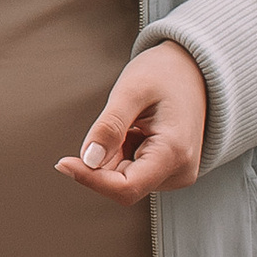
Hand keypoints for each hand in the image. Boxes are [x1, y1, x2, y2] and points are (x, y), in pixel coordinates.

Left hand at [58, 42, 206, 203]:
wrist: (192, 68)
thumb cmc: (166, 73)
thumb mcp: (132, 90)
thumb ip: (109, 126)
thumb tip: (88, 160)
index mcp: (174, 152)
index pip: (126, 188)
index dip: (90, 179)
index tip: (63, 163)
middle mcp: (180, 171)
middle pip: (122, 185)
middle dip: (102, 160)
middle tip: (110, 122)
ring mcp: (176, 173)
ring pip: (124, 179)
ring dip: (112, 155)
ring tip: (130, 123)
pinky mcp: (169, 171)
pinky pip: (132, 172)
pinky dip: (121, 154)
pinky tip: (134, 130)